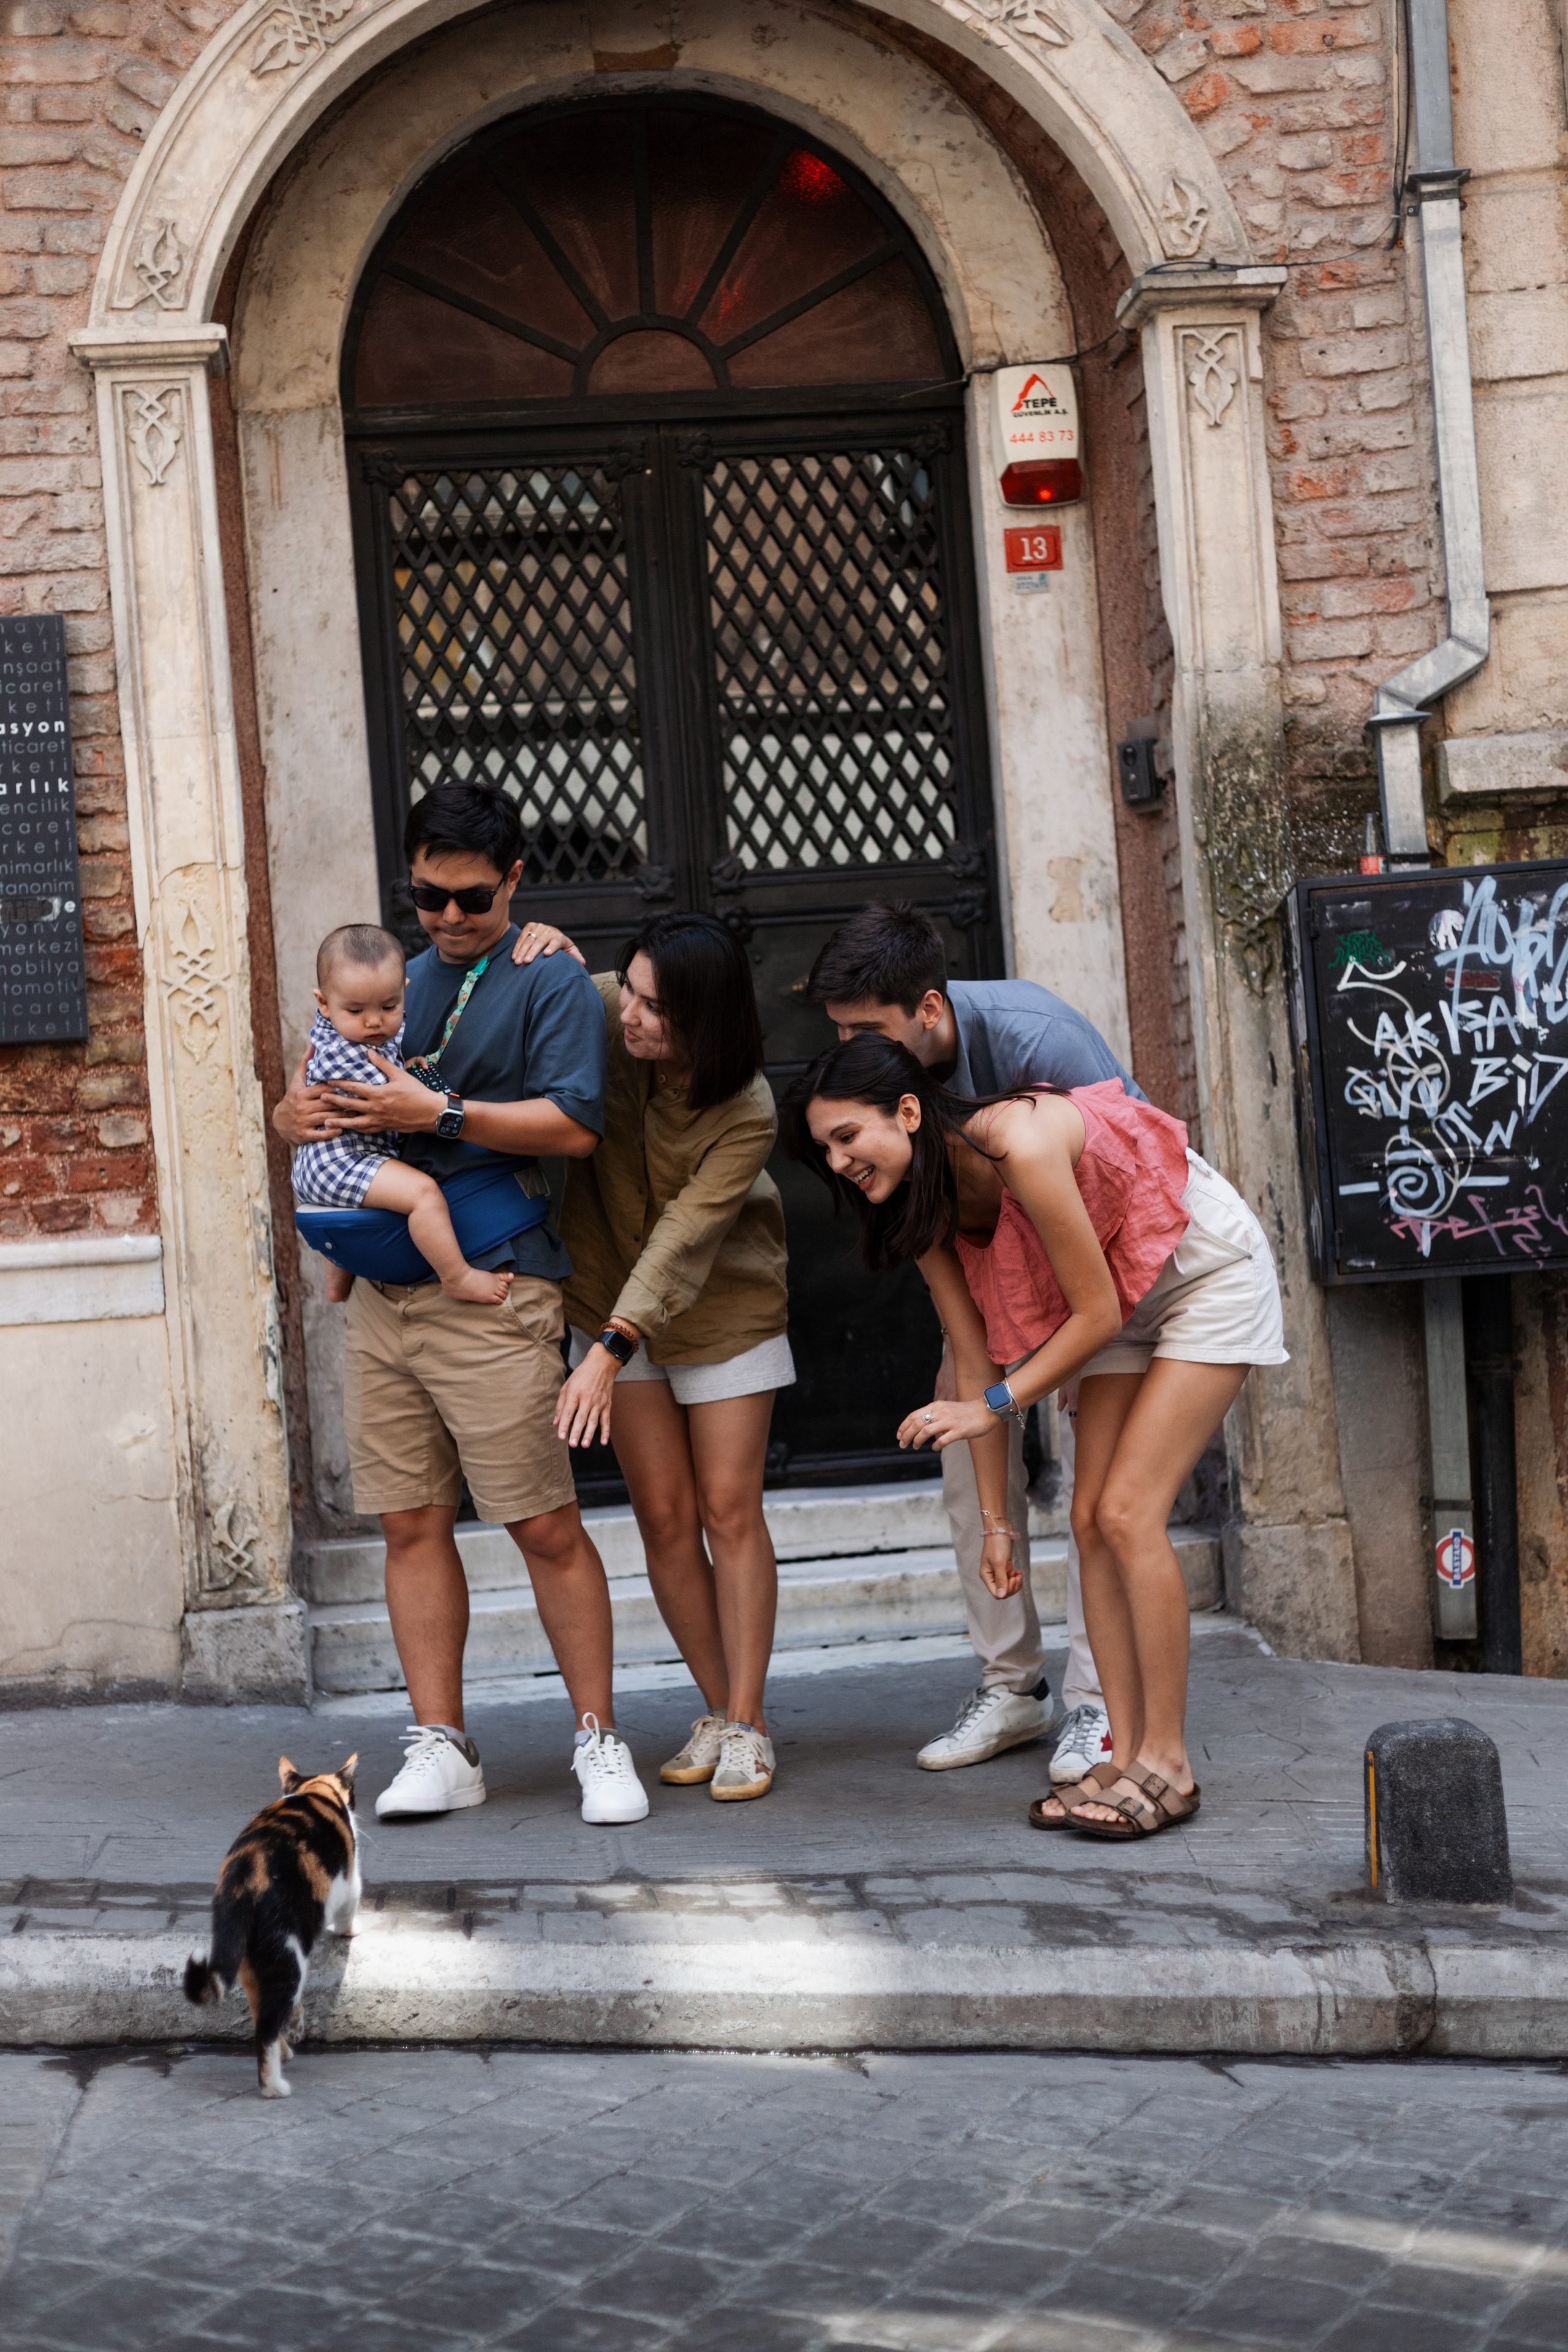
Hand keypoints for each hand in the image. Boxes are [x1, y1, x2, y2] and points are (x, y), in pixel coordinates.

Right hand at [272, 1050, 357, 1146]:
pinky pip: (320, 1135)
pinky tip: (342, 1129)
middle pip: (328, 1104)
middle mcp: (302, 1107)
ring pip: (326, 1118)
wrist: (280, 1121)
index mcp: (302, 1093)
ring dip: (342, 1117)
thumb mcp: (297, 1081)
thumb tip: (313, 1043)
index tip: (353, 1086)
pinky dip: (331, 1132)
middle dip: (344, 1103)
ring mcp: (303, 1122)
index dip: (339, 1088)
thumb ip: (305, 1062)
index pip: (324, 1089)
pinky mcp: (304, 1135)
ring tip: (356, 1114)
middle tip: (361, 1101)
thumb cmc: (293, 1097)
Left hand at [321, 1053, 441, 1133]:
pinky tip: (348, 1128)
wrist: (430, 1113)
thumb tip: (369, 1052)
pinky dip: (355, 1129)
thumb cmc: (417, 1093)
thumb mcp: (400, 1075)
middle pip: (350, 1105)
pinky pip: (366, 1130)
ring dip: (340, 1120)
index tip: (328, 1081)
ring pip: (354, 1122)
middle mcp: (376, 1108)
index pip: (354, 1088)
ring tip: (326, 1120)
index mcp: (378, 1094)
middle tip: (320, 1098)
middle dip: (334, 1101)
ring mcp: (379, 1120)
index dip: (339, 1084)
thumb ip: (383, 1064)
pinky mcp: (384, 1127)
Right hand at [512, 922, 584, 965]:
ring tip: (517, 961)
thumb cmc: (561, 946)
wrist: (551, 933)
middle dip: (532, 952)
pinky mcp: (530, 926)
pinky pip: (522, 937)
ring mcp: (539, 927)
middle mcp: (549, 931)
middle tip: (526, 962)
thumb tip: (583, 962)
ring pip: (529, 940)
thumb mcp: (569, 950)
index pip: (556, 942)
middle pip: (540, 941)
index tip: (546, 954)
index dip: (552, 947)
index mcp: (559, 937)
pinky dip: (517, 947)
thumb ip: (575, 956)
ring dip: (522, 951)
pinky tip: (514, 956)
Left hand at [555, 1344, 617, 1446]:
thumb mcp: (567, 1385)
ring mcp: (599, 1402)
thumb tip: (556, 1422)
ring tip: (584, 1444)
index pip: (569, 1412)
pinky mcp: (607, 1404)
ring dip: (589, 1434)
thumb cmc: (582, 1374)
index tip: (561, 1436)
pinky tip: (603, 1441)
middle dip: (576, 1432)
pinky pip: (606, 1420)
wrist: (602, 1364)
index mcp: (575, 1392)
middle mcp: (588, 1398)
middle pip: (581, 1418)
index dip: (564, 1425)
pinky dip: (606, 1431)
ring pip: (593, 1421)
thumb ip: (561, 1404)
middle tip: (572, 1444)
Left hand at [896, 1396, 994, 1451]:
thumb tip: (923, 1430)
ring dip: (917, 1441)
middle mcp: (941, 1412)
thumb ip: (935, 1416)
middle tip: (902, 1445)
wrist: (986, 1410)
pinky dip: (935, 1445)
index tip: (899, 1436)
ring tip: (915, 1447)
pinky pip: (942, 1440)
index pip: (914, 1415)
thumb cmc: (966, 1412)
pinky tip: (934, 1448)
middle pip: (916, 1424)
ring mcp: (950, 1421)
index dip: (903, 1426)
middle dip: (906, 1435)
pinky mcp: (959, 1431)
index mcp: (936, 1406)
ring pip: (925, 1431)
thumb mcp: (947, 1409)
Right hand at [980, 1530, 1022, 1598]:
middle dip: (1012, 1586)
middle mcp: (991, 1576)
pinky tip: (1019, 1571)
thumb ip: (1001, 1580)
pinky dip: (1016, 1577)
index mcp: (986, 1576)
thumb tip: (1001, 1596)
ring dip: (1016, 1582)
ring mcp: (998, 1572)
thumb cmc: (997, 1544)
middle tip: (1017, 1576)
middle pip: (1003, 1591)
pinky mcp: (1004, 1567)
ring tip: (1019, 1573)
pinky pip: (1011, 1578)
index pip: (996, 1593)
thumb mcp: (999, 1563)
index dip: (1006, 1590)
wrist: (1000, 1530)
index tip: (1012, 1579)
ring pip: (1008, 1585)